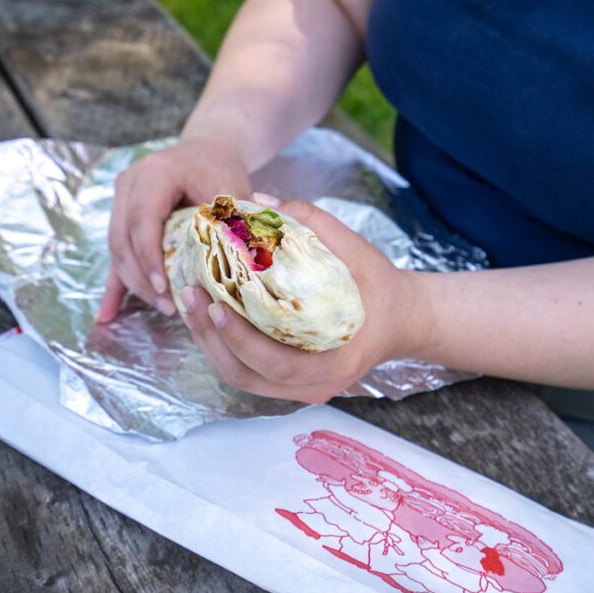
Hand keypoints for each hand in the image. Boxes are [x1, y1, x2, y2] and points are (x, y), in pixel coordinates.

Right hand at [96, 138, 251, 322]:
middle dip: (142, 278)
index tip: (164, 287)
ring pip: (118, 250)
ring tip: (163, 308)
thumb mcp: (232, 190)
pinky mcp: (121, 220)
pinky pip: (117, 257)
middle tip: (168, 306)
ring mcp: (121, 202)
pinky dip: (115, 287)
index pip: (142, 219)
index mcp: (153, 174)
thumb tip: (246, 264)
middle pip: (123, 239)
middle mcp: (129, 184)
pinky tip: (106, 318)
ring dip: (136, 283)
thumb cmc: (221, 170)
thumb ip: (234, 221)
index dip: (149, 256)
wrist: (207, 151)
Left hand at [177, 197, 426, 403]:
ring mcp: (302, 390)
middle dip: (211, 338)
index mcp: (336, 362)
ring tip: (192, 304)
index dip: (240, 339)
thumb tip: (260, 202)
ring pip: (241, 378)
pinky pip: (247, 373)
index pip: (275, 364)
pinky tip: (208, 315)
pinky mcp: (290, 385)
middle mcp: (316, 386)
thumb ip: (312, 224)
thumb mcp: (356, 250)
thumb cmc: (378, 286)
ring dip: (210, 344)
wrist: (402, 319)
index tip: (216, 304)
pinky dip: (223, 346)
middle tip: (192, 296)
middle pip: (246, 376)